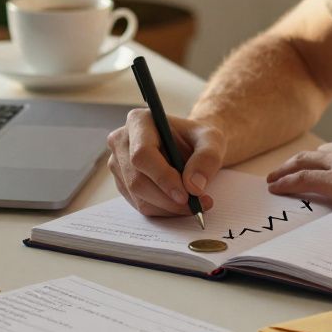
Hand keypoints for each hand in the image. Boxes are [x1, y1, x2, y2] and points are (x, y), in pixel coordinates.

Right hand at [106, 108, 226, 216]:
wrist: (191, 146)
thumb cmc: (198, 139)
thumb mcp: (212, 140)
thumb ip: (207, 158)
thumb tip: (194, 186)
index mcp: (139, 121)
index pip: (142, 154)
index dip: (162, 177)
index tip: (185, 194)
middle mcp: (121, 141)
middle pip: (137, 179)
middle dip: (168, 199)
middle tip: (196, 206)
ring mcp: (118, 164)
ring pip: (138, 196)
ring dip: (168, 207)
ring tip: (195, 205)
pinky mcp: (123, 183)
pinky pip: (140, 204)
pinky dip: (163, 210)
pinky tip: (181, 204)